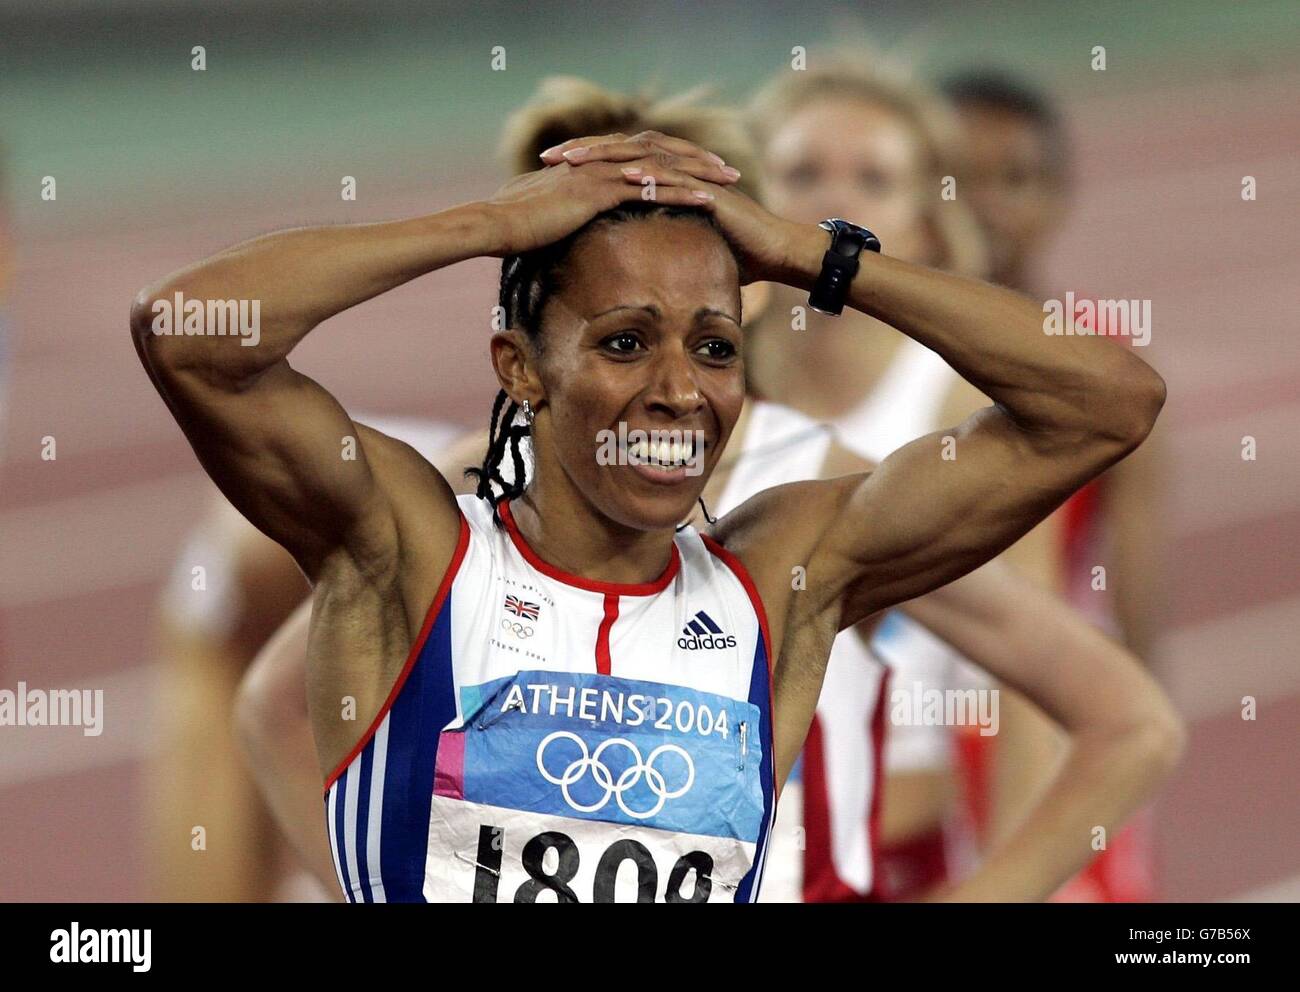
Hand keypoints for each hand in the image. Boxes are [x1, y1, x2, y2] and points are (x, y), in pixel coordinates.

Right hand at [483, 130, 740, 256]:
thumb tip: (566, 239)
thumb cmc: (510, 230)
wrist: (492, 224)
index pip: (640, 161)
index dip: (671, 166)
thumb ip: (562, 223)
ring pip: (660, 166)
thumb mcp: (543, 223)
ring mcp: (599, 173)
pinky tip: (707, 200)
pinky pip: (649, 188)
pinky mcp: (598, 190)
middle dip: (696, 162)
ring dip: (698, 173)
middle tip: (727, 171)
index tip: (699, 175)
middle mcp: (598, 164)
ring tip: (729, 180)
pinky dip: (680, 192)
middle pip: (658, 155)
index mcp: (589, 168)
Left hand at [540, 130, 820, 285]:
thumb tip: (626, 279)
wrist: (774, 254)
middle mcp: (676, 171)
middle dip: (583, 153)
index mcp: (664, 181)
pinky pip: (673, 176)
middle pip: (620, 151)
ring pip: (641, 156)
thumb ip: (655, 255)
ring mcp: (692, 176)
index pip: (615, 165)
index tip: (548, 175)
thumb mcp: (682, 254)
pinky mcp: (708, 188)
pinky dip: (646, 174)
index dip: (582, 167)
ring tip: (573, 161)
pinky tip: (620, 176)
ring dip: (605, 157)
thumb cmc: (733, 257)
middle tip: (548, 158)